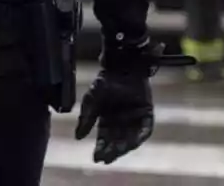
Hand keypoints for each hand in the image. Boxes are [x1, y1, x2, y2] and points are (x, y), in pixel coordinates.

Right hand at [75, 44, 159, 163]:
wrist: (121, 66)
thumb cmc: (105, 82)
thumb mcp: (91, 100)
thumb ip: (86, 118)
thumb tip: (77, 137)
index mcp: (107, 119)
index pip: (104, 138)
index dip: (101, 148)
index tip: (96, 158)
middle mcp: (121, 122)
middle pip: (117, 141)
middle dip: (112, 150)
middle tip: (108, 158)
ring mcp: (134, 118)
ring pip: (130, 138)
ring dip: (125, 146)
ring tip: (119, 151)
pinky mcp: (146, 114)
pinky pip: (145, 129)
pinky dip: (140, 136)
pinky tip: (133, 143)